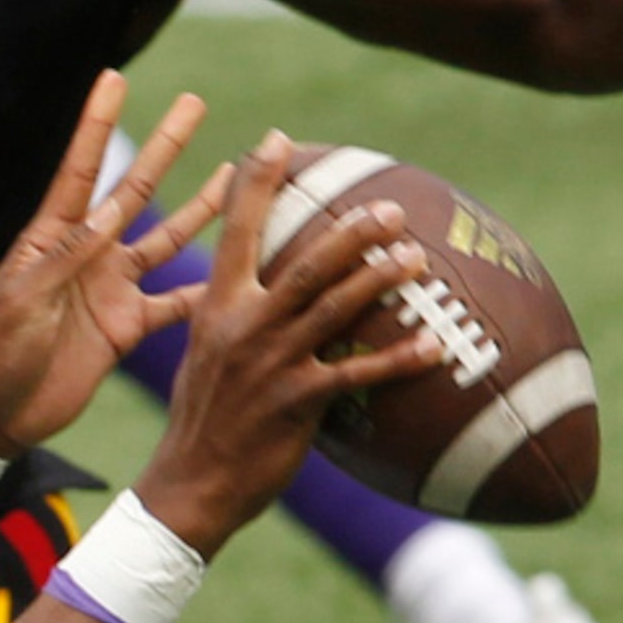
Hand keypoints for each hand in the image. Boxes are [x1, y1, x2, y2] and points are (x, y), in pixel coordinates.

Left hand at [0, 70, 229, 455]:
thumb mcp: (21, 302)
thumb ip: (64, 261)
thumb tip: (106, 216)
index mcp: (51, 239)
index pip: (81, 169)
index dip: (98, 124)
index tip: (114, 78)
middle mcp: (86, 253)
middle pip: (134, 189)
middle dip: (166, 146)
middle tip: (194, 102)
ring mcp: (110, 288)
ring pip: (166, 237)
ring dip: (201, 207)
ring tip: (235, 173)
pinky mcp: (127, 326)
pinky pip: (177, 301)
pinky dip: (210, 286)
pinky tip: (245, 266)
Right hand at [134, 129, 443, 556]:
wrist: (189, 482)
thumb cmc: (202, 417)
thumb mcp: (203, 352)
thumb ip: (234, 314)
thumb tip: (270, 287)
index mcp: (216, 305)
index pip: (237, 231)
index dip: (255, 182)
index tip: (275, 140)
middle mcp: (242, 325)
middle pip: (304, 263)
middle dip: (349, 231)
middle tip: (388, 208)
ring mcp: (270, 362)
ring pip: (333, 307)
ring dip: (378, 279)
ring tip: (415, 259)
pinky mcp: (297, 402)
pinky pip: (357, 373)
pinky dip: (398, 359)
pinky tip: (433, 347)